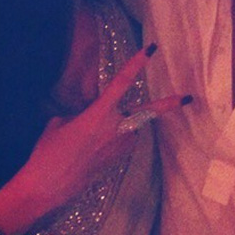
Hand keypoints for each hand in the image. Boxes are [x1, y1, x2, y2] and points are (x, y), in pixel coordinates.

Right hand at [0, 45, 187, 232]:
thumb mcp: (59, 123)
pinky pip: (123, 142)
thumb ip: (80, 114)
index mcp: (99, 112)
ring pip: (130, 129)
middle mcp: (115, 127)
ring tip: (88, 141)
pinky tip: (92, 151)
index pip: (122, 82)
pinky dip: (114, 140)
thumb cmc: (48, 152)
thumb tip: (88, 117)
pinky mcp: (118, 160)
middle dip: (169, 105)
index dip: (136, 63)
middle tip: (188, 98)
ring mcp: (119, 146)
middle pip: (148, 112)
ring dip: (120, 128)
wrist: (46, 185)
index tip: (150, 49)